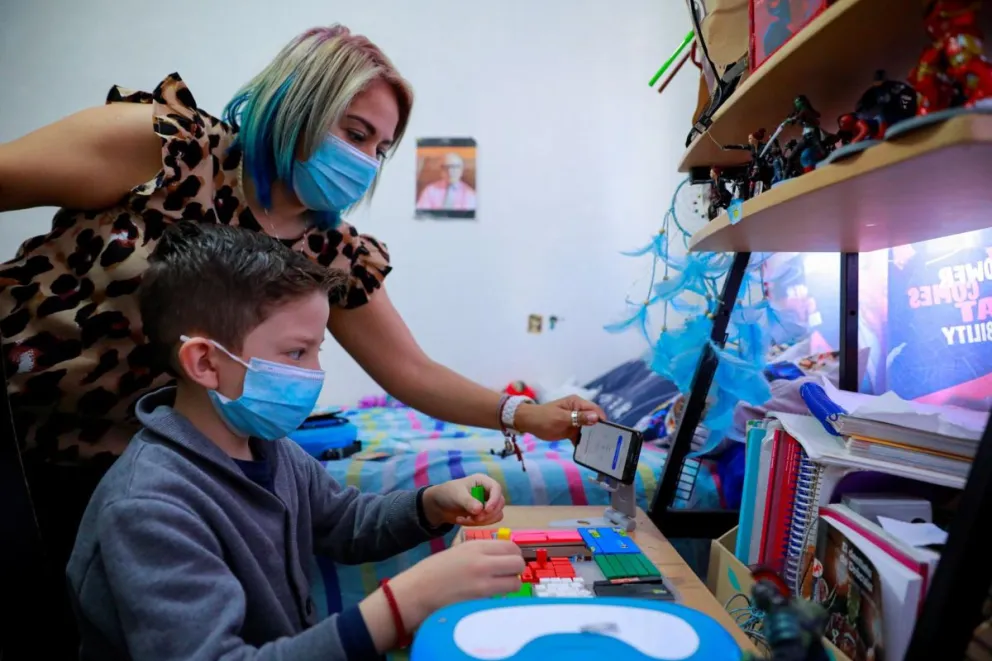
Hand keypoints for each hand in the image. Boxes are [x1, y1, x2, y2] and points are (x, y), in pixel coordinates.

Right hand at [359, 540, 523, 651]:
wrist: (416, 592)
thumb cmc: (434, 572)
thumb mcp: (459, 552)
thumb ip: (481, 552)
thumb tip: (502, 557)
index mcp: (476, 546)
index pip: (511, 546)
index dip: (513, 555)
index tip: (508, 562)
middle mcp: (483, 562)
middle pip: (518, 563)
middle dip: (516, 570)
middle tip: (506, 576)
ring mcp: (482, 583)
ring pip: (515, 583)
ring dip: (510, 586)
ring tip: (498, 588)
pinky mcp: (480, 601)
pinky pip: (502, 598)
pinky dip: (500, 599)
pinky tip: (487, 598)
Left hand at [422, 474, 504, 526]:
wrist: (439, 506)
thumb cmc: (448, 494)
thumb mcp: (457, 495)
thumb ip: (468, 502)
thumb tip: (480, 510)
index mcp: (483, 481)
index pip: (496, 488)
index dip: (494, 500)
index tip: (486, 510)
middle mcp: (488, 492)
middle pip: (500, 503)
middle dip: (488, 513)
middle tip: (475, 518)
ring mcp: (487, 503)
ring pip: (496, 514)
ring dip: (482, 521)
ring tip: (465, 519)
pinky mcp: (484, 514)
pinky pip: (488, 521)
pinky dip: (477, 524)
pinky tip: (463, 520)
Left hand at [514, 395, 606, 442]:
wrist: (529, 423)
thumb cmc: (544, 417)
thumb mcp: (561, 418)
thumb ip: (579, 418)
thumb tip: (596, 417)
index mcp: (577, 403)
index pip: (594, 410)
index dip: (601, 420)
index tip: (607, 432)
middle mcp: (578, 411)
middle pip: (594, 420)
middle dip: (599, 430)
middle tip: (604, 442)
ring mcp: (575, 421)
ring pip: (588, 429)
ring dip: (592, 437)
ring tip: (598, 448)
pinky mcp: (571, 430)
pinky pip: (581, 436)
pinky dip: (583, 442)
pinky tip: (587, 451)